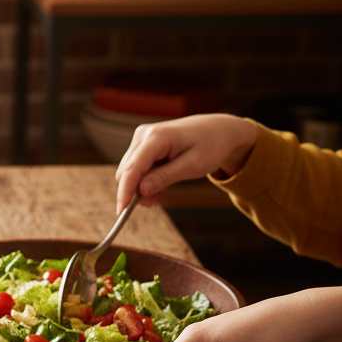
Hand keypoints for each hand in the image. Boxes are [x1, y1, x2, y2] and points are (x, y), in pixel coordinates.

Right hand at [114, 114, 258, 213]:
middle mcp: (144, 134)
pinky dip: (144, 180)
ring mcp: (142, 138)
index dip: (125, 191)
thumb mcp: (193, 165)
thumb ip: (165, 177)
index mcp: (157, 137)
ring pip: (129, 171)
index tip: (122, 211)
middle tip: (156, 203)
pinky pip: (135, 167)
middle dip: (135, 191)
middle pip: (126, 171)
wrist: (219, 130)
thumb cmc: (211, 145)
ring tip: (162, 193)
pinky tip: (159, 184)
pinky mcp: (142, 144)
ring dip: (141, 187)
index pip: (133, 168)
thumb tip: (141, 191)